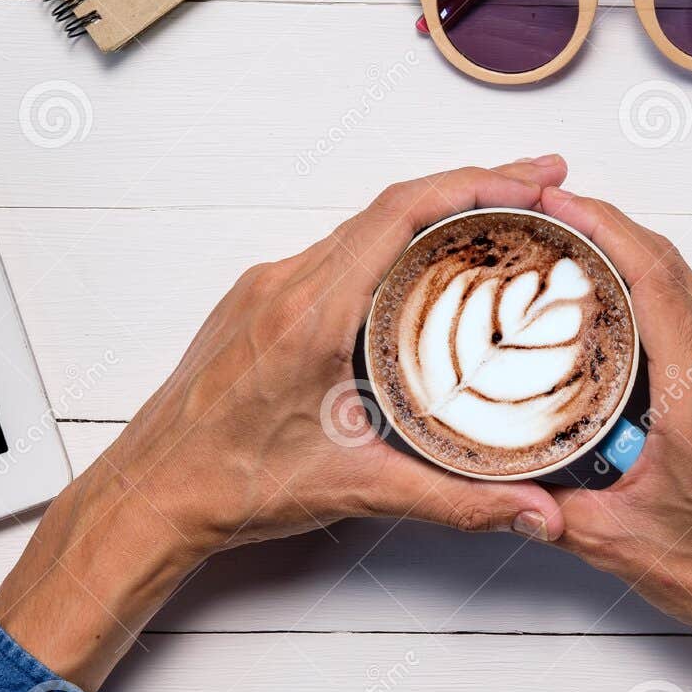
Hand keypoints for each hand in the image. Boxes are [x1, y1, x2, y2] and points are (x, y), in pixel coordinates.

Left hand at [0, 159, 572, 691]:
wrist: (151, 495)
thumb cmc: (230, 486)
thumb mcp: (357, 490)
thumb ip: (455, 501)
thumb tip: (532, 510)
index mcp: (309, 315)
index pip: (400, 214)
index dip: (475, 184)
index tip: (530, 181)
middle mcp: (284, 285)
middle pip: (392, 205)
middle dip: (473, 188)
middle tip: (540, 188)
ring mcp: (267, 286)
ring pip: (363, 224)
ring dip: (432, 212)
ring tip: (499, 218)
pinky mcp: (257, 299)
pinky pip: (334, 249)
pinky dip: (391, 240)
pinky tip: (425, 261)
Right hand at [538, 186, 691, 691]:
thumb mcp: (618, 543)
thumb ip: (551, 506)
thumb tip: (501, 481)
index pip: (654, 279)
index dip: (605, 226)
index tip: (561, 201)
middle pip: (676, 269)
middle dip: (614, 228)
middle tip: (556, 214)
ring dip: (641, 262)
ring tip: (581, 255)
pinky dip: (664, 302)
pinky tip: (624, 316)